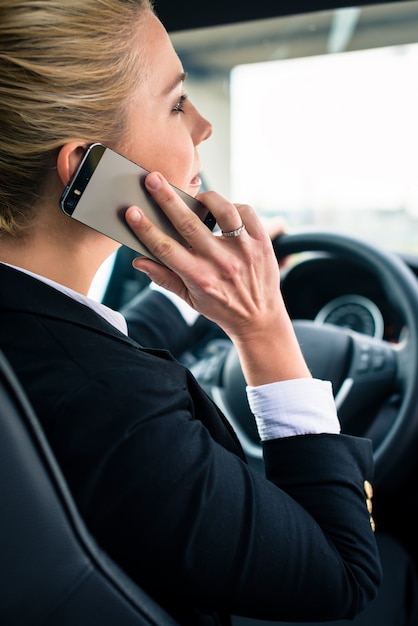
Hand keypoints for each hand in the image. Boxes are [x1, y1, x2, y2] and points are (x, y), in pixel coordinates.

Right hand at [125, 172, 309, 384]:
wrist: (260, 319)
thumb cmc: (222, 307)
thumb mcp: (190, 299)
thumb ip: (164, 278)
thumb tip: (138, 261)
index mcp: (199, 277)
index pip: (165, 248)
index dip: (146, 229)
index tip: (131, 212)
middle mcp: (221, 262)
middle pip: (189, 224)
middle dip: (167, 199)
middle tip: (152, 179)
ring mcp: (243, 250)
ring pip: (224, 211)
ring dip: (207, 198)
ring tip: (198, 197)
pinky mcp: (262, 242)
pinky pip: (246, 212)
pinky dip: (234, 206)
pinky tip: (225, 211)